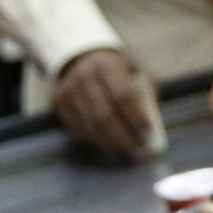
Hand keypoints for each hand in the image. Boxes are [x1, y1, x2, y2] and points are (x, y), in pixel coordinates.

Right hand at [55, 47, 159, 163]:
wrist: (82, 56)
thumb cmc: (119, 68)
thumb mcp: (137, 70)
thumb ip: (147, 94)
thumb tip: (154, 126)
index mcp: (108, 65)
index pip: (124, 95)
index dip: (136, 117)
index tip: (148, 134)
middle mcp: (85, 77)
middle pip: (104, 115)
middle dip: (123, 138)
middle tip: (138, 154)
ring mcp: (69, 90)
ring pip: (89, 125)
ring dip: (109, 145)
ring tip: (125, 156)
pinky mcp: (58, 102)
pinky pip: (76, 128)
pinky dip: (93, 141)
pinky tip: (108, 148)